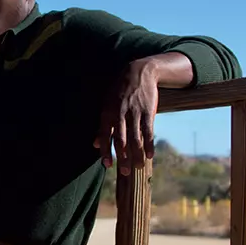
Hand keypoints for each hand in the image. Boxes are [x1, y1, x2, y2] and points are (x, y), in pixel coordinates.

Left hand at [94, 60, 158, 174]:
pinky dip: (149, 144)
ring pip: (135, 138)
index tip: (108, 166)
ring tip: (138, 166)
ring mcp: (134, 113)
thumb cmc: (119, 92)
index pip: (104, 136)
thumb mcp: (106, 105)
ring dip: (137, 154)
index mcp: (107, 114)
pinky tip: (150, 155)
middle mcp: (119, 114)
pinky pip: (148, 131)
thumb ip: (102, 126)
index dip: (106, 152)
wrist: (138, 72)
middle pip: (120, 140)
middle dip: (123, 157)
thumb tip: (95, 144)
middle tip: (125, 172)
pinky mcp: (148, 111)